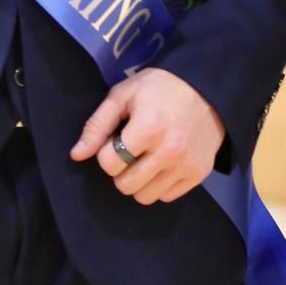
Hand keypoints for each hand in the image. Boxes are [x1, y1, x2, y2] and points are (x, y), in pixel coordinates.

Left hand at [70, 70, 225, 205]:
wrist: (209, 87)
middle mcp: (169, 151)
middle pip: (125, 186)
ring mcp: (186, 165)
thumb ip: (97, 125)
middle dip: (121, 170)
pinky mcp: (199, 174)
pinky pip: (166, 197)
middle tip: (132, 150)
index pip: (108, 164)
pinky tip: (164, 162)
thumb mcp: (123, 95)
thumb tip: (76, 155)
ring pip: (145, 197)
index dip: (106, 152)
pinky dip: (160, 184)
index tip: (117, 139)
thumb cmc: (160, 88)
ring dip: (140, 181)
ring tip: (148, 157)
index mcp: (148, 128)